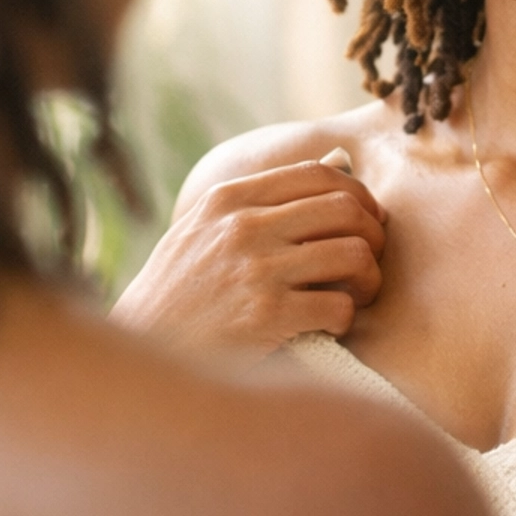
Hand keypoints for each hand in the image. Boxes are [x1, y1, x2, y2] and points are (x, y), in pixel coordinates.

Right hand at [113, 155, 386, 360]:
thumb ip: (256, 201)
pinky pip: (341, 307)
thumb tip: (336, 165)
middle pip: (346, 209)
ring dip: (369, 278)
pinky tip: (329, 326)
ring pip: (355, 255)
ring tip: (357, 295)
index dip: (358, 195)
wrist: (142, 351)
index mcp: (230, 199)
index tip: (366, 220)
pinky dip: (347, 318)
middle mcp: (245, 227)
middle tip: (367, 261)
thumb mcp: (201, 230)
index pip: (318, 174)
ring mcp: (257, 271)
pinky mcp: (268, 317)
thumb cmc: (177, 292)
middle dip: (373, 235)